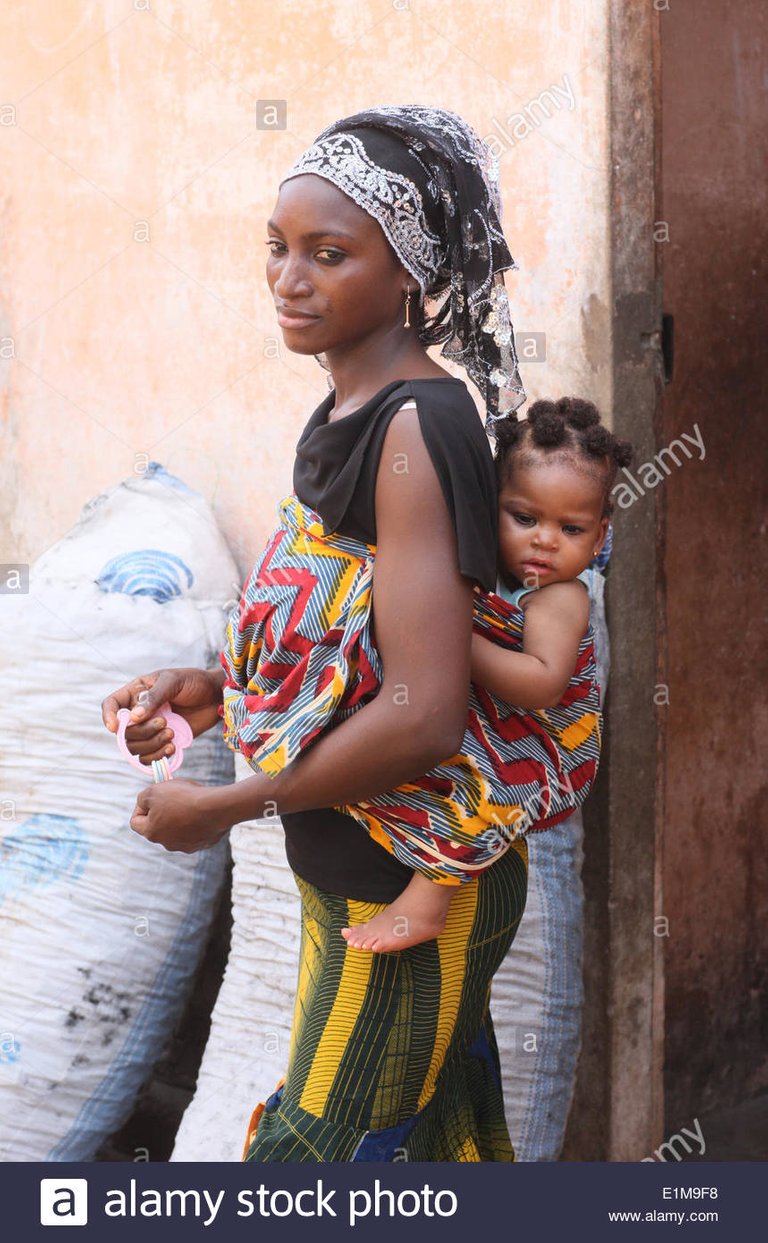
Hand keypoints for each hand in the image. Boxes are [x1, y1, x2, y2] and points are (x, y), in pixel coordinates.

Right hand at [102, 667, 223, 765]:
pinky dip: (158, 756)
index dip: (108, 716)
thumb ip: (154, 697)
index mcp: (136, 693)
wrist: (216, 696)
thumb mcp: (173, 682)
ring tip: (172, 734)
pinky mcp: (162, 742)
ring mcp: (150, 729)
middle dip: (143, 731)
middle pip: (124, 732)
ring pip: (135, 747)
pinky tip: (173, 747)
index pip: (111, 705)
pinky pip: (148, 758)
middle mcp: (139, 713)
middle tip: (165, 723)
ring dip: (151, 744)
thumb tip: (133, 717)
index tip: (115, 727)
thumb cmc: (194, 682)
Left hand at [129, 780, 227, 852]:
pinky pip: (194, 832)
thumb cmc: (183, 797)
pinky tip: (203, 812)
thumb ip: (142, 799)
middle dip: (162, 812)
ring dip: (179, 818)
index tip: (152, 797)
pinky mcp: (202, 844)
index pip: (135, 822)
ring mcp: (185, 846)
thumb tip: (143, 804)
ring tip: (190, 803)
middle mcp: (166, 844)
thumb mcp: (154, 791)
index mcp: (151, 833)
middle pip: (157, 826)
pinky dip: (195, 822)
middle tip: (173, 797)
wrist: (216, 808)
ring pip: (176, 830)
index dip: (140, 807)